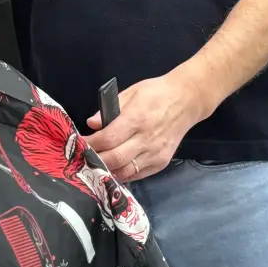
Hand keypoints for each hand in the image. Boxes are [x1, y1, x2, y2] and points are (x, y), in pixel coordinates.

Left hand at [85, 68, 209, 181]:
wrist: (187, 100)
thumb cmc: (156, 93)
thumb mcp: (132, 92)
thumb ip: (110, 108)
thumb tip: (91, 123)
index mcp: (137, 118)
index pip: (108, 138)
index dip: (91, 144)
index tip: (80, 143)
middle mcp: (146, 139)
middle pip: (114, 158)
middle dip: (95, 159)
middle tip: (83, 157)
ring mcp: (155, 153)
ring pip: (125, 171)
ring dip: (107, 170)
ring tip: (95, 165)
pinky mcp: (161, 162)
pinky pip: (137, 175)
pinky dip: (122, 174)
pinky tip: (113, 169)